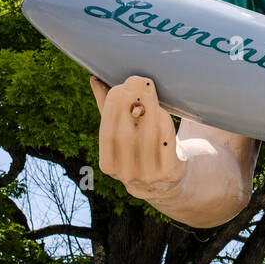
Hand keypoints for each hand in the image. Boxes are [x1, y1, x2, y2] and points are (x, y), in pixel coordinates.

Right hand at [90, 75, 187, 201]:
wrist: (166, 183)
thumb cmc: (141, 149)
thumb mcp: (123, 135)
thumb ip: (108, 110)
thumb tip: (95, 80)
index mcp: (108, 165)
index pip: (106, 134)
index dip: (111, 109)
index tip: (119, 86)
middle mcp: (126, 174)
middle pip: (126, 135)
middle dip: (131, 105)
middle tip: (138, 81)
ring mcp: (148, 176)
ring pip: (147, 139)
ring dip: (149, 111)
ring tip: (150, 91)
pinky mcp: (170, 173)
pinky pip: (166, 145)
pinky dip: (164, 125)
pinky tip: (163, 109)